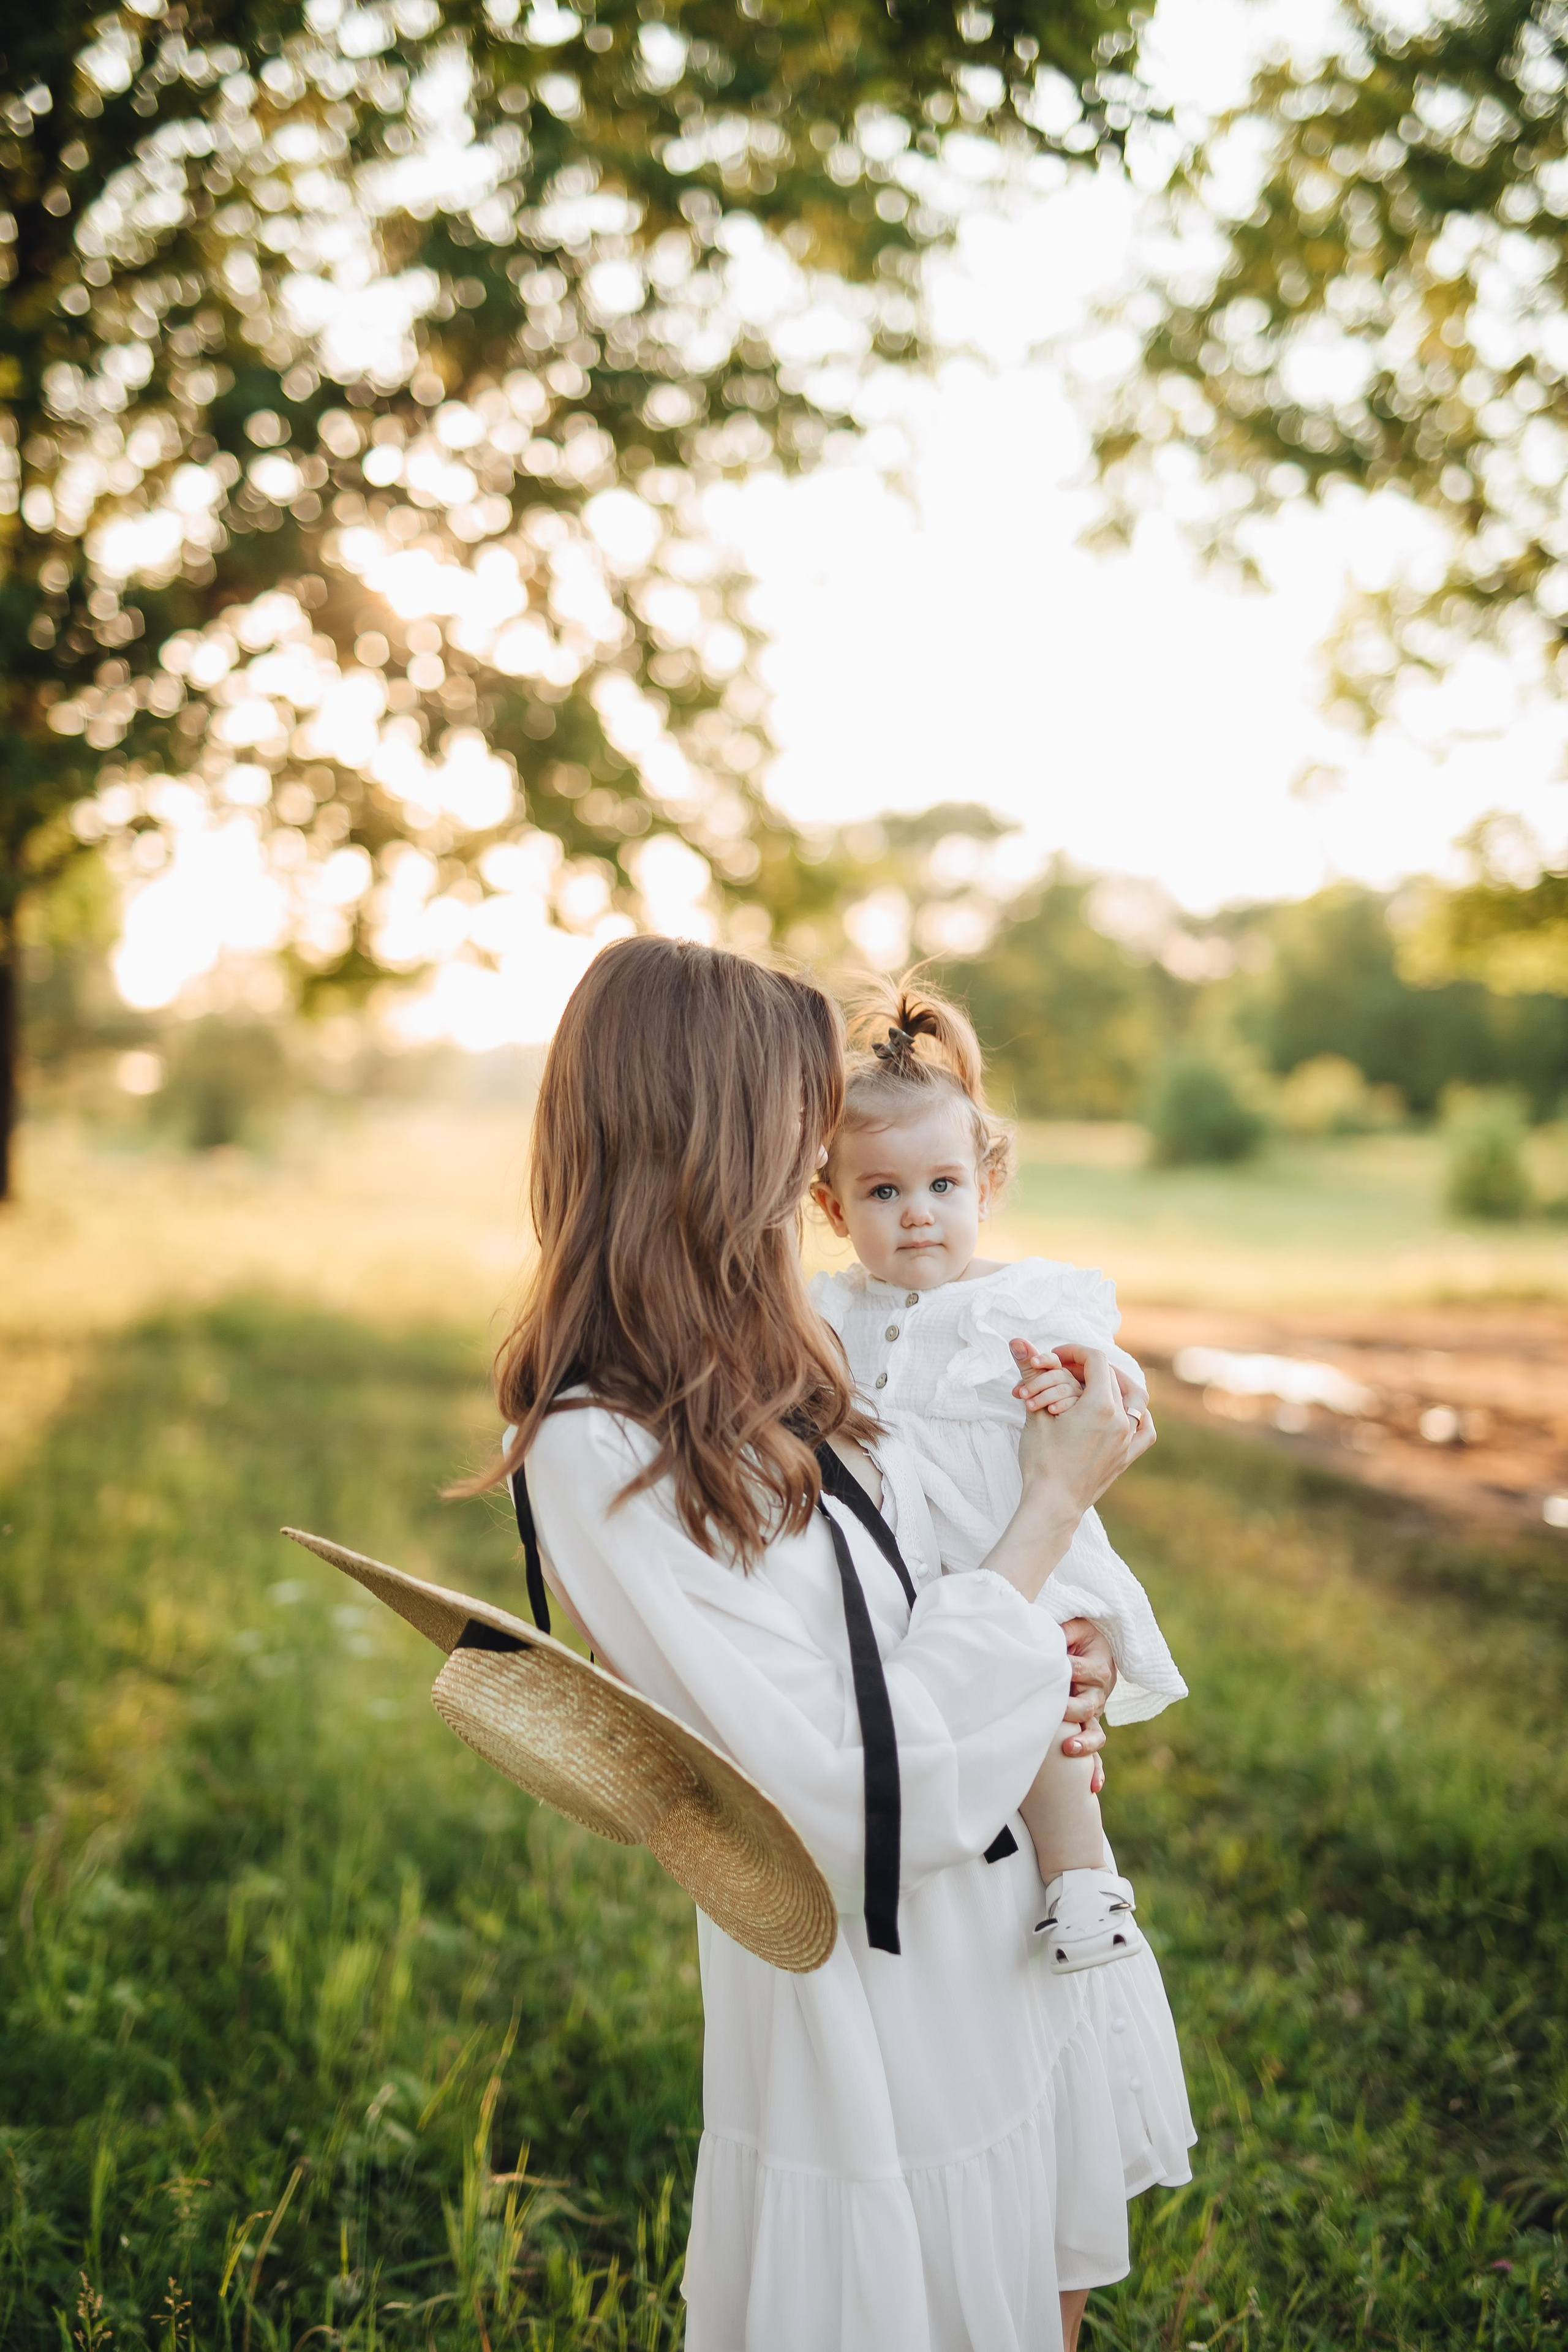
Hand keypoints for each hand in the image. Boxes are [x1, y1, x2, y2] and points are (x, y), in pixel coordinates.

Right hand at [1014, 1345, 1154, 1517]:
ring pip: (1135, 1399)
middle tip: (1067, 1370)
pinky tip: (1125, 1413)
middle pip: (1112, 1376)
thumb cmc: (1040, 1461)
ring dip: (1117, 1385)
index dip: (1074, 1352)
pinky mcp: (1127, 1456)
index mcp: (1100, 1406)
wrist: (1052, 1504)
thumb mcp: (1034, 1412)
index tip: (1055, 1357)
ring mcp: (1127, 1439)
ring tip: (1095, 1384)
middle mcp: (1121, 1420)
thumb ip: (1031, 1372)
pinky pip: (1145, 1429)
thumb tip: (1018, 1341)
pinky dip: (1138, 1415)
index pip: (1095, 1360)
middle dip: (1089, 1367)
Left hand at [1058, 1617, 1114, 1757]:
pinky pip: (1095, 1753)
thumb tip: (1051, 1633)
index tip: (1051, 1667)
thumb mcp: (1076, 1627)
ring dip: (1085, 1743)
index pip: (1081, 1670)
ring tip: (1070, 1749)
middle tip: (1057, 1711)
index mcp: (1097, 1668)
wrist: (1096, 1650)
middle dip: (1073, 1709)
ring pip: (1095, 1733)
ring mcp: (1094, 1715)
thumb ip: (1066, 1629)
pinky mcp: (1088, 1728)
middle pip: (1089, 1705)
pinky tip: (1092, 1786)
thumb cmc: (1079, 1638)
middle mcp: (1098, 1695)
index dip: (1068, 1668)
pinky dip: (1095, 1770)